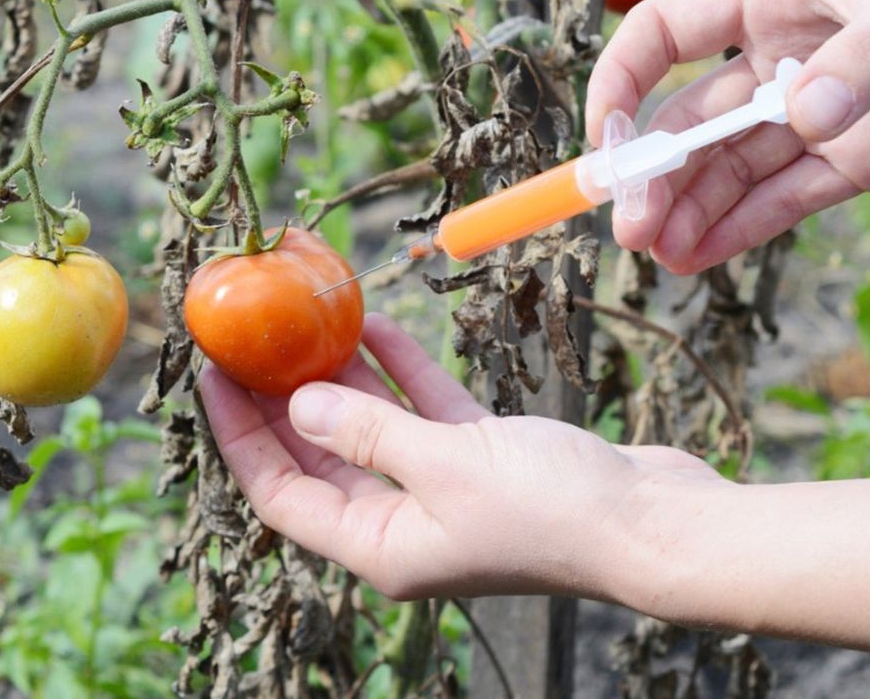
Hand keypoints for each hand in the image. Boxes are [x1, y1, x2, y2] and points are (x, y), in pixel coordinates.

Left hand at [200, 312, 721, 600]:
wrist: (655, 522)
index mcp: (380, 547)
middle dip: (283, 400)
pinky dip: (403, 372)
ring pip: (375, 426)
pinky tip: (377, 326)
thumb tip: (298, 406)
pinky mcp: (485, 459)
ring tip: (304, 321)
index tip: (213, 377)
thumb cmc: (554, 511)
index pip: (283, 493)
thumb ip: (368, 432)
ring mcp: (446, 490)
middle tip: (250, 340)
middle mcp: (405, 524)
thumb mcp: (445, 467)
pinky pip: (426, 411)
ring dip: (341, 376)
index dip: (240, 437)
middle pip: (322, 455)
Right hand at [586, 0, 869, 273]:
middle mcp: (777, 60)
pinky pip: (780, 200)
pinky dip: (738, 230)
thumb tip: (801, 117)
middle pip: (691, 122)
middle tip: (631, 228)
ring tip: (659, 257)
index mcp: (773, 1)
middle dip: (655, 175)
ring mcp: (810, 117)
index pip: (664, 36)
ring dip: (688, 213)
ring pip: (728, 170)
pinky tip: (698, 259)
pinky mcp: (848, 164)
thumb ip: (858, 60)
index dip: (623, 84)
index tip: (607, 142)